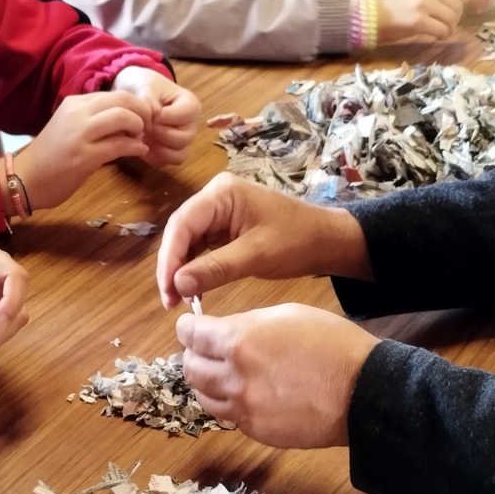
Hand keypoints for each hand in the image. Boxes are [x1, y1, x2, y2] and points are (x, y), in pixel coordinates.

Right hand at [12, 91, 151, 210]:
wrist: (25, 178)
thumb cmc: (49, 156)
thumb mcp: (69, 127)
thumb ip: (93, 120)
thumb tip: (125, 119)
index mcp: (74, 103)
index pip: (114, 94)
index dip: (135, 104)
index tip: (142, 117)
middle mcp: (77, 113)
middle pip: (122, 100)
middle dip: (142, 111)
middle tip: (148, 126)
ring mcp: (80, 134)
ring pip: (123, 117)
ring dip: (139, 127)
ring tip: (141, 138)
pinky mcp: (85, 156)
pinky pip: (120, 145)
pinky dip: (135, 147)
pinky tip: (139, 151)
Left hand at [112, 66, 200, 165]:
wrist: (136, 93)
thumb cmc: (145, 86)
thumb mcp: (146, 85)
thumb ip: (149, 100)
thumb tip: (152, 119)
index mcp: (191, 105)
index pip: (183, 116)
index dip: (161, 117)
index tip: (147, 112)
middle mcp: (191, 126)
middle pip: (182, 139)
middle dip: (158, 134)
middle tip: (142, 126)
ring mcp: (183, 142)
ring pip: (177, 155)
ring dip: (157, 148)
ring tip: (142, 135)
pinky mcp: (171, 153)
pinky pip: (166, 162)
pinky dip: (152, 156)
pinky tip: (140, 144)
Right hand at [156, 173, 368, 308]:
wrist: (326, 240)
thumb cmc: (297, 240)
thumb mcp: (256, 255)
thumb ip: (215, 269)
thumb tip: (178, 285)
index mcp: (221, 193)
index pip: (182, 224)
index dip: (170, 258)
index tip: (168, 289)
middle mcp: (214, 196)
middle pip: (180, 232)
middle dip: (173, 267)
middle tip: (170, 300)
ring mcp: (218, 211)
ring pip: (187, 241)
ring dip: (181, 270)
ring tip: (178, 300)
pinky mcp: (223, 227)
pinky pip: (201, 247)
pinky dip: (195, 269)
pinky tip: (193, 291)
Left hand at [177, 304, 378, 447]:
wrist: (364, 392)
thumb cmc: (333, 345)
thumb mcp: (287, 315)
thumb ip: (247, 323)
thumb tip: (224, 330)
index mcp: (239, 340)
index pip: (190, 335)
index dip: (187, 327)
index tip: (189, 326)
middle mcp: (233, 377)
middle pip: (190, 368)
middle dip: (193, 355)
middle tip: (204, 349)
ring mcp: (244, 408)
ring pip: (203, 396)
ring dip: (206, 382)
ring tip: (221, 373)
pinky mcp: (257, 431)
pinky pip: (229, 416)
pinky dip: (229, 403)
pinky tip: (245, 393)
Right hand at [376, 0, 464, 44]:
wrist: (372, 17)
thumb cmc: (394, 9)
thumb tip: (458, 10)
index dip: (456, 9)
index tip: (446, 19)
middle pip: (457, 7)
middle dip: (454, 21)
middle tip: (445, 28)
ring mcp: (423, 4)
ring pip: (452, 19)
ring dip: (448, 30)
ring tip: (439, 33)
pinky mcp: (418, 21)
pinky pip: (442, 31)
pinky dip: (441, 36)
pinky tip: (434, 37)